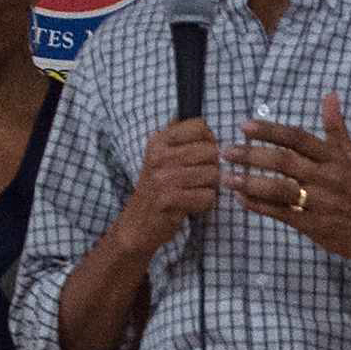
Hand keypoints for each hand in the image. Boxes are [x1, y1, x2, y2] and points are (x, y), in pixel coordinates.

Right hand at [121, 119, 221, 251]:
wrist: (137, 224)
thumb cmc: (157, 188)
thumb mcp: (160, 157)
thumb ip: (179, 138)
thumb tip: (205, 125)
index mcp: (158, 141)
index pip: (199, 126)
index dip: (209, 140)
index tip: (202, 154)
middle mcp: (160, 156)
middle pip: (211, 151)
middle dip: (213, 166)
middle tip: (200, 178)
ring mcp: (164, 178)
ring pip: (213, 174)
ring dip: (211, 186)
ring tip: (195, 190)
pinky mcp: (170, 199)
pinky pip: (208, 196)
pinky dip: (206, 203)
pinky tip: (193, 204)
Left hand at [235, 95, 350, 274]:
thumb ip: (336, 128)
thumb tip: (330, 95)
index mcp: (335, 158)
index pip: (298, 138)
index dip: (271, 131)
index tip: (245, 126)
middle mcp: (328, 178)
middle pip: (285, 161)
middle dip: (252, 155)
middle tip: (227, 152)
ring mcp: (321, 203)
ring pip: (280, 189)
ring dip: (251, 183)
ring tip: (228, 178)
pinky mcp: (315, 226)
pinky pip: (282, 214)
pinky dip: (260, 206)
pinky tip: (242, 199)